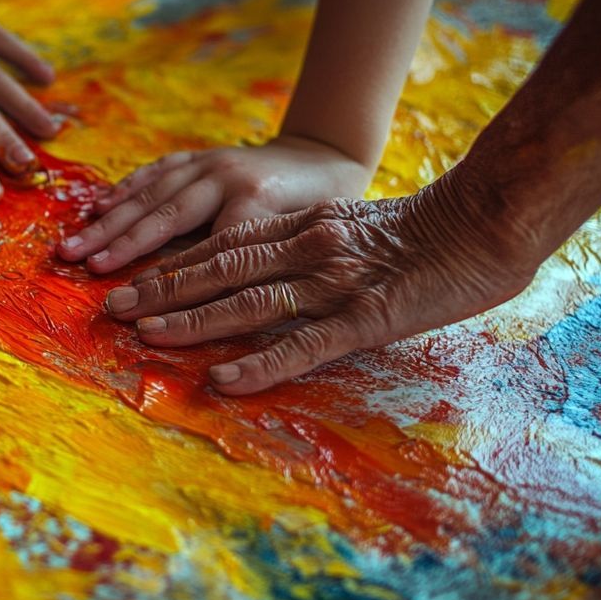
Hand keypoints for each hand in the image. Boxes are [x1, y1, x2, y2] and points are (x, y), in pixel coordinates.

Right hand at [58, 136, 373, 273]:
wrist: (328, 152)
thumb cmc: (327, 206)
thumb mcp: (314, 236)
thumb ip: (271, 261)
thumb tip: (227, 304)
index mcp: (256, 199)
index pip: (207, 248)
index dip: (174, 280)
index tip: (141, 309)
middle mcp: (225, 177)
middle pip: (164, 217)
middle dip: (120, 246)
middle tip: (82, 269)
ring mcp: (208, 163)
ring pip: (150, 195)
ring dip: (109, 222)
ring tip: (74, 246)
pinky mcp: (199, 158)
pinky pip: (155, 173)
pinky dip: (124, 191)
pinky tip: (98, 208)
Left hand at [102, 181, 539, 394]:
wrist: (487, 220)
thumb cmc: (423, 229)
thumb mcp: (350, 224)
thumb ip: (305, 243)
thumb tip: (262, 268)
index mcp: (299, 226)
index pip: (220, 246)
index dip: (171, 264)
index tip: (130, 280)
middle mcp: (305, 247)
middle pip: (218, 269)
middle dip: (161, 290)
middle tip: (113, 308)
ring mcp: (333, 282)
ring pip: (248, 302)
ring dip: (193, 321)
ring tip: (147, 336)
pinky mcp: (366, 317)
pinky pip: (304, 343)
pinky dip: (262, 362)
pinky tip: (225, 380)